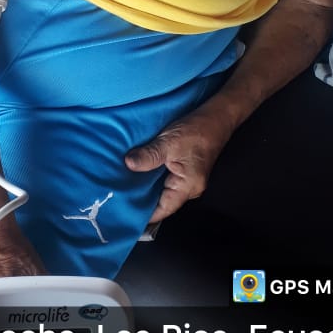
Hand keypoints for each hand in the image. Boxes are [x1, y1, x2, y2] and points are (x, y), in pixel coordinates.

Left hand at [125, 100, 235, 223]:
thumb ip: (148, 156)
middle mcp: (189, 189)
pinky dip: (151, 179)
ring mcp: (187, 181)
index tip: (121, 212)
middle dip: (139, 201)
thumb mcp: (169, 142)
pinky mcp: (184, 172)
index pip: (161, 211)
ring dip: (145, 188)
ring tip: (121, 186)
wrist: (216, 117)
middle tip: (116, 198)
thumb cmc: (197, 131)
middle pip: (161, 203)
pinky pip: (165, 181)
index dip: (142, 215)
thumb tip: (128, 164)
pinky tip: (136, 174)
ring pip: (162, 191)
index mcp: (187, 188)